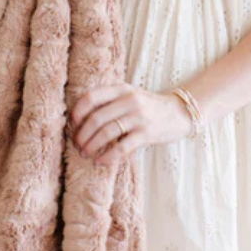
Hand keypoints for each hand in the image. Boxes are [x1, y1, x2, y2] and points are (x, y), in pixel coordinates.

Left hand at [67, 82, 193, 166]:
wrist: (179, 112)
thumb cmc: (147, 106)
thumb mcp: (129, 95)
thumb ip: (109, 100)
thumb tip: (79, 117)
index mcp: (121, 88)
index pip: (91, 97)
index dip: (77, 112)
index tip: (72, 125)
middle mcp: (129, 100)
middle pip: (96, 118)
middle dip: (82, 134)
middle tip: (76, 145)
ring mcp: (138, 116)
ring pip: (106, 132)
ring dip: (92, 146)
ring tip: (85, 154)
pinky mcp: (146, 133)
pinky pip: (122, 147)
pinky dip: (108, 156)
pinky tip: (100, 162)